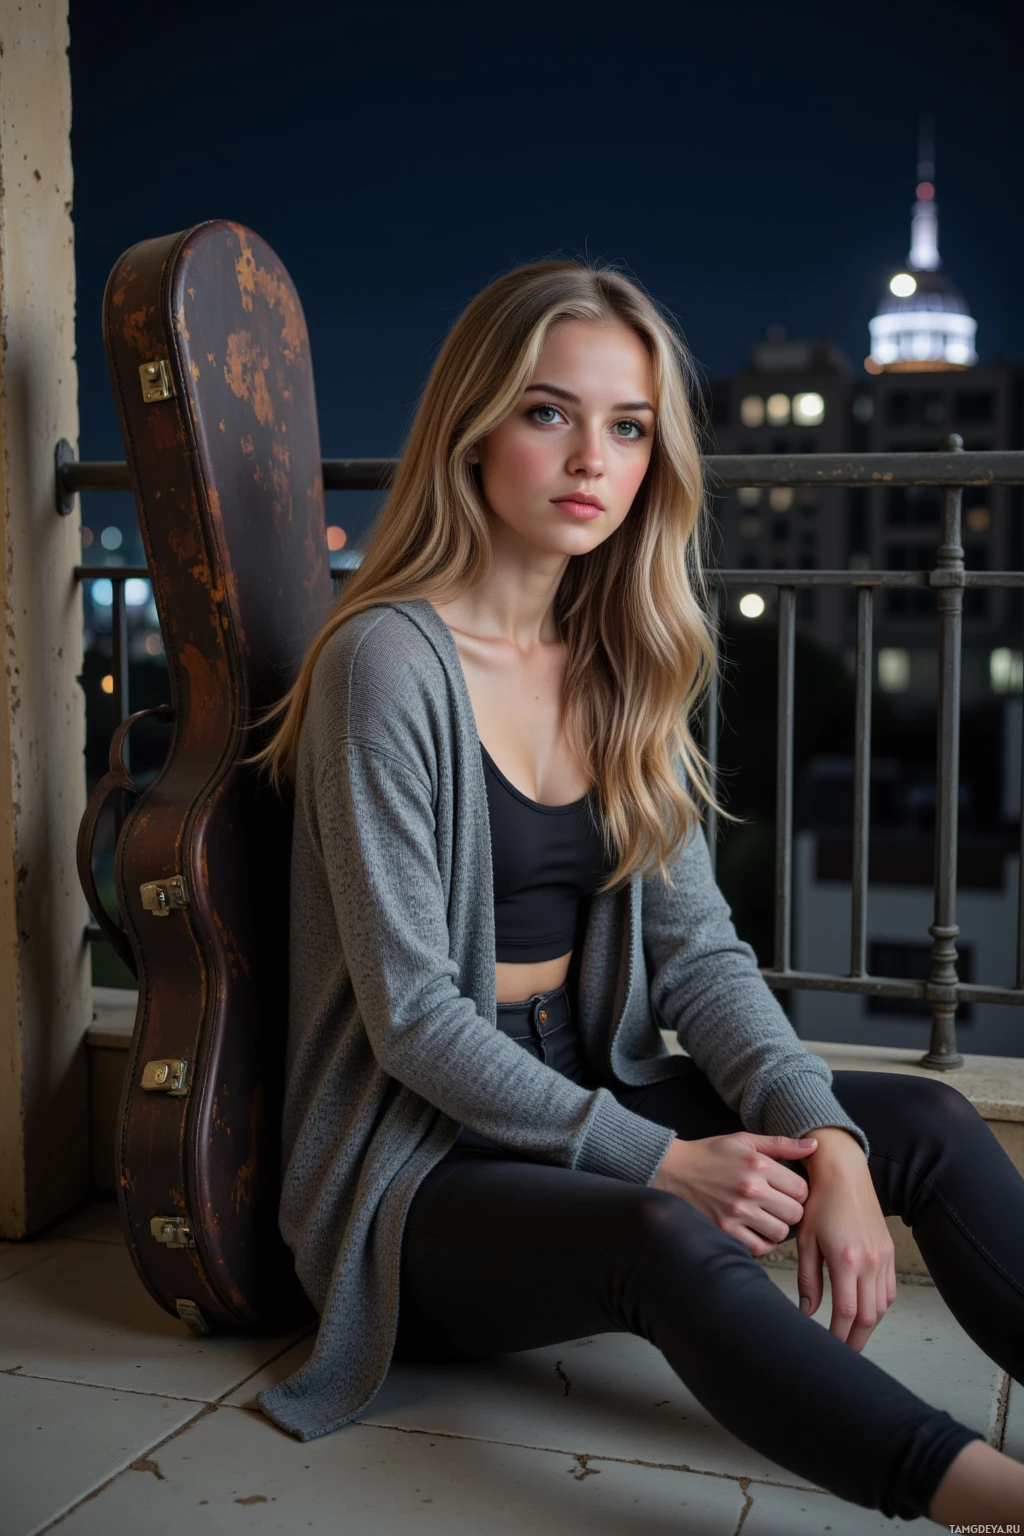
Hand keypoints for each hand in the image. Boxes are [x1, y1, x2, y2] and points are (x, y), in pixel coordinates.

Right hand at [651, 1132, 819, 1256]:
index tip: (788, 1190)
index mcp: (757, 1165)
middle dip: (791, 1210)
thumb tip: (813, 1147)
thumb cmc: (710, 1154)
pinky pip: (759, 1247)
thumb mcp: (744, 1141)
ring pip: (780, 1233)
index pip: (801, 1188)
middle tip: (779, 1205)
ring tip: (767, 1217)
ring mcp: (737, 1212)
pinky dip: (762, 1242)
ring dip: (778, 1227)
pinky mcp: (725, 1230)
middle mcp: (749, 1189)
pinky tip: (756, 1230)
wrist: (673, 1169)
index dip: (798, 1191)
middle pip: (795, 1213)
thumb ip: (780, 1144)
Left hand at [796, 1131, 895, 1352]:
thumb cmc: (819, 1203)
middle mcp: (870, 1261)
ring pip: (882, 1306)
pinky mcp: (889, 1251)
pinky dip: (879, 1306)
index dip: (838, 1335)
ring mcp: (883, 1257)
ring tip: (852, 1335)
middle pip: (868, 1316)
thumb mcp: (806, 1240)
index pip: (846, 1312)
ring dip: (868, 1325)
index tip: (829, 1347)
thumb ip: (808, 1279)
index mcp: (847, 1260)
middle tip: (842, 1353)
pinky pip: (889, 1289)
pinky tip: (865, 1310)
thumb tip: (808, 1312)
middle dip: (856, 1339)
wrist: (844, 1173)